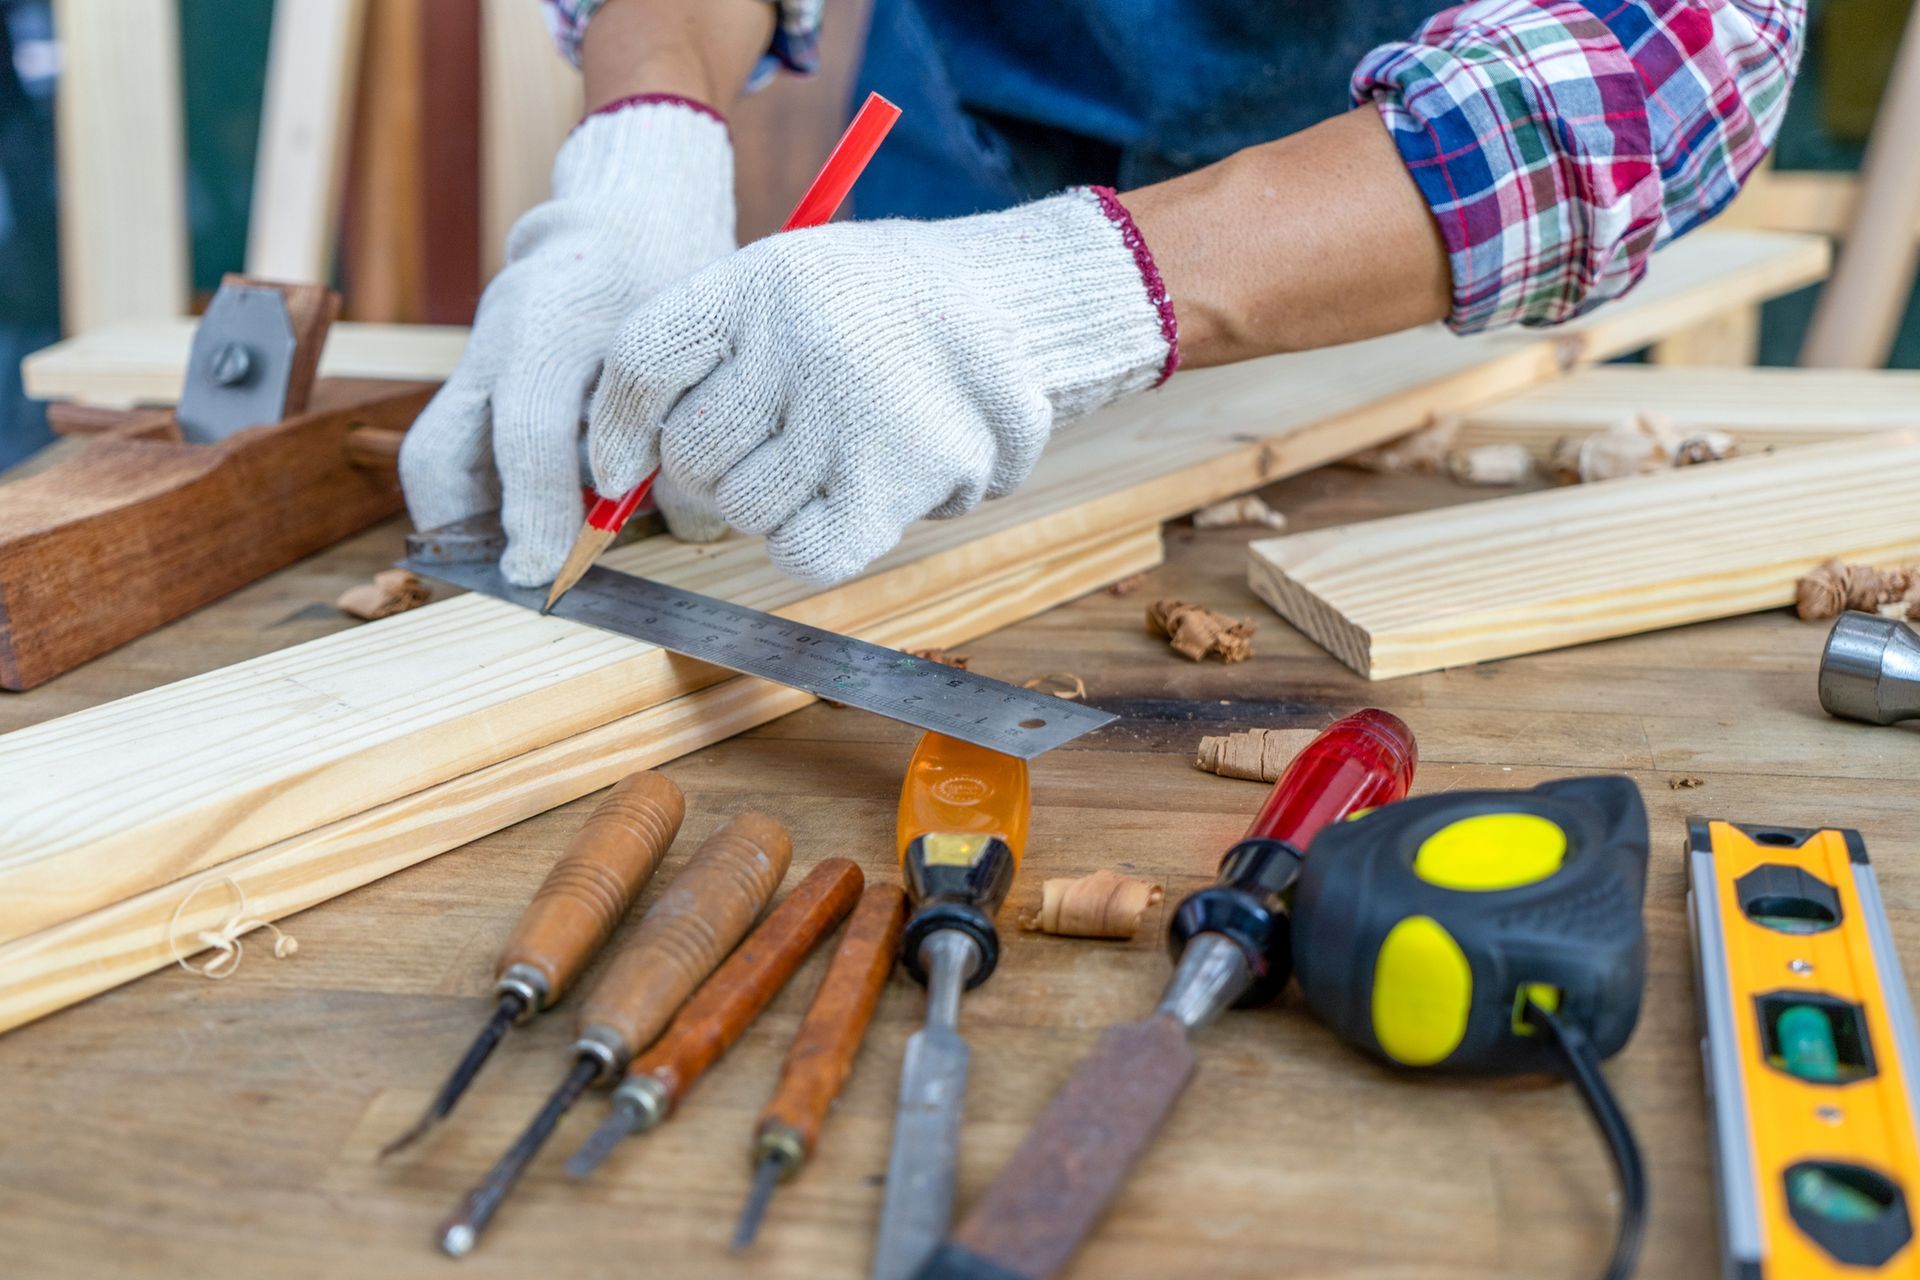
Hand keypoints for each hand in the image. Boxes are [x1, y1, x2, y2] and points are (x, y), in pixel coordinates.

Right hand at [399, 97, 734, 585]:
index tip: (544, 569)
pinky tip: (534, 523)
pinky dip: (485, 497)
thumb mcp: (690, 344)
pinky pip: (454, 451)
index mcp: (556, 315)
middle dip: (469, 527)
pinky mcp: (471, 380)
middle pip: (439, 450)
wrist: (629, 223)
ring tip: (527, 555)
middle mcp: (496, 338)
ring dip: (470, 520)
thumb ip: (686, 430)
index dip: (537, 504)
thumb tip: (688, 527)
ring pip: (435, 456)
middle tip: (520, 576)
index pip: (527, 426)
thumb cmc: (672, 285)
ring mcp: (475, 360)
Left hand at [585, 187, 1176, 584]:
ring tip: (828, 457)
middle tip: (768, 448)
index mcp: (761, 278)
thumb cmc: (872, 317)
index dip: (615, 429)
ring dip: (771, 505)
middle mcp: (803, 336)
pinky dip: (806, 545)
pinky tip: (839, 506)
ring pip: (744, 509)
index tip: (617, 472)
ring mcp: (854, 409)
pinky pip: (802, 553)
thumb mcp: (781, 293)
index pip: (642, 361)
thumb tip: (607, 480)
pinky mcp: (898, 479)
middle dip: (711, 471)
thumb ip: (697, 360)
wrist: (1009, 311)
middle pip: (690, 452)